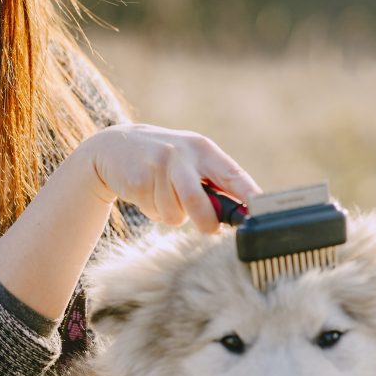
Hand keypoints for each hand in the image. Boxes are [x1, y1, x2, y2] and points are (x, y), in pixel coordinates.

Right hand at [82, 123, 260, 231]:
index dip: (249, 196)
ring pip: (176, 214)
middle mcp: (182, 153)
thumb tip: (241, 214)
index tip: (262, 213)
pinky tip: (146, 193)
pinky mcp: (137, 180)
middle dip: (206, 222)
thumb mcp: (191, 162)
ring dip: (173, 215)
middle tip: (209, 229)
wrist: (114, 146)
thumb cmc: (164, 161)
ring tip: (163, 196)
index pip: (233, 175)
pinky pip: (155, 212)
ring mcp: (157, 166)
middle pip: (199, 200)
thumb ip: (214, 183)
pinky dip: (154, 211)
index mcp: (203, 149)